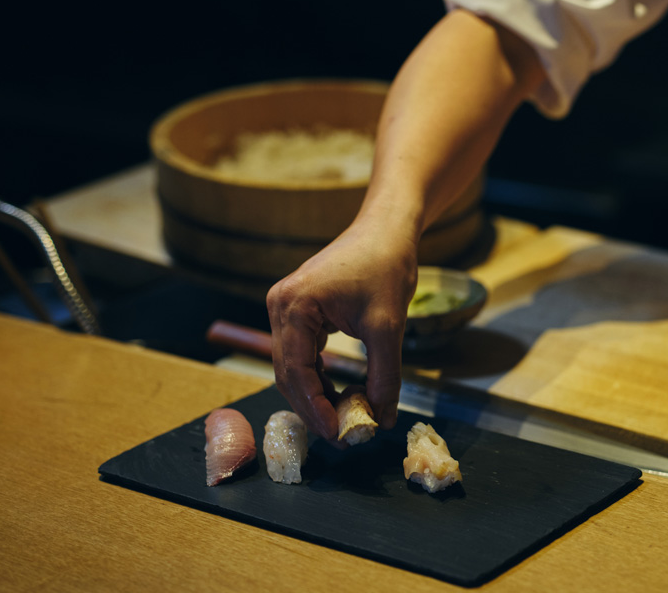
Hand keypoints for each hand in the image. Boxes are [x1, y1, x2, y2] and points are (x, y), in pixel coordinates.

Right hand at [266, 219, 416, 440]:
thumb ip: (384, 376)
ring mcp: (286, 307)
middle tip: (341, 436)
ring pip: (292, 366)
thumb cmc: (386, 266)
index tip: (338, 435)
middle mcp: (280, 306)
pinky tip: (339, 393)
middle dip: (313, 407)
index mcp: (293, 306)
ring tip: (343, 420)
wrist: (387, 230)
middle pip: (287, 373)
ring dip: (315, 394)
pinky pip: (302, 352)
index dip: (315, 408)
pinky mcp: (298, 309)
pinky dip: (318, 376)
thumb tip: (382, 419)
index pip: (296, 371)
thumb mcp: (388, 326)